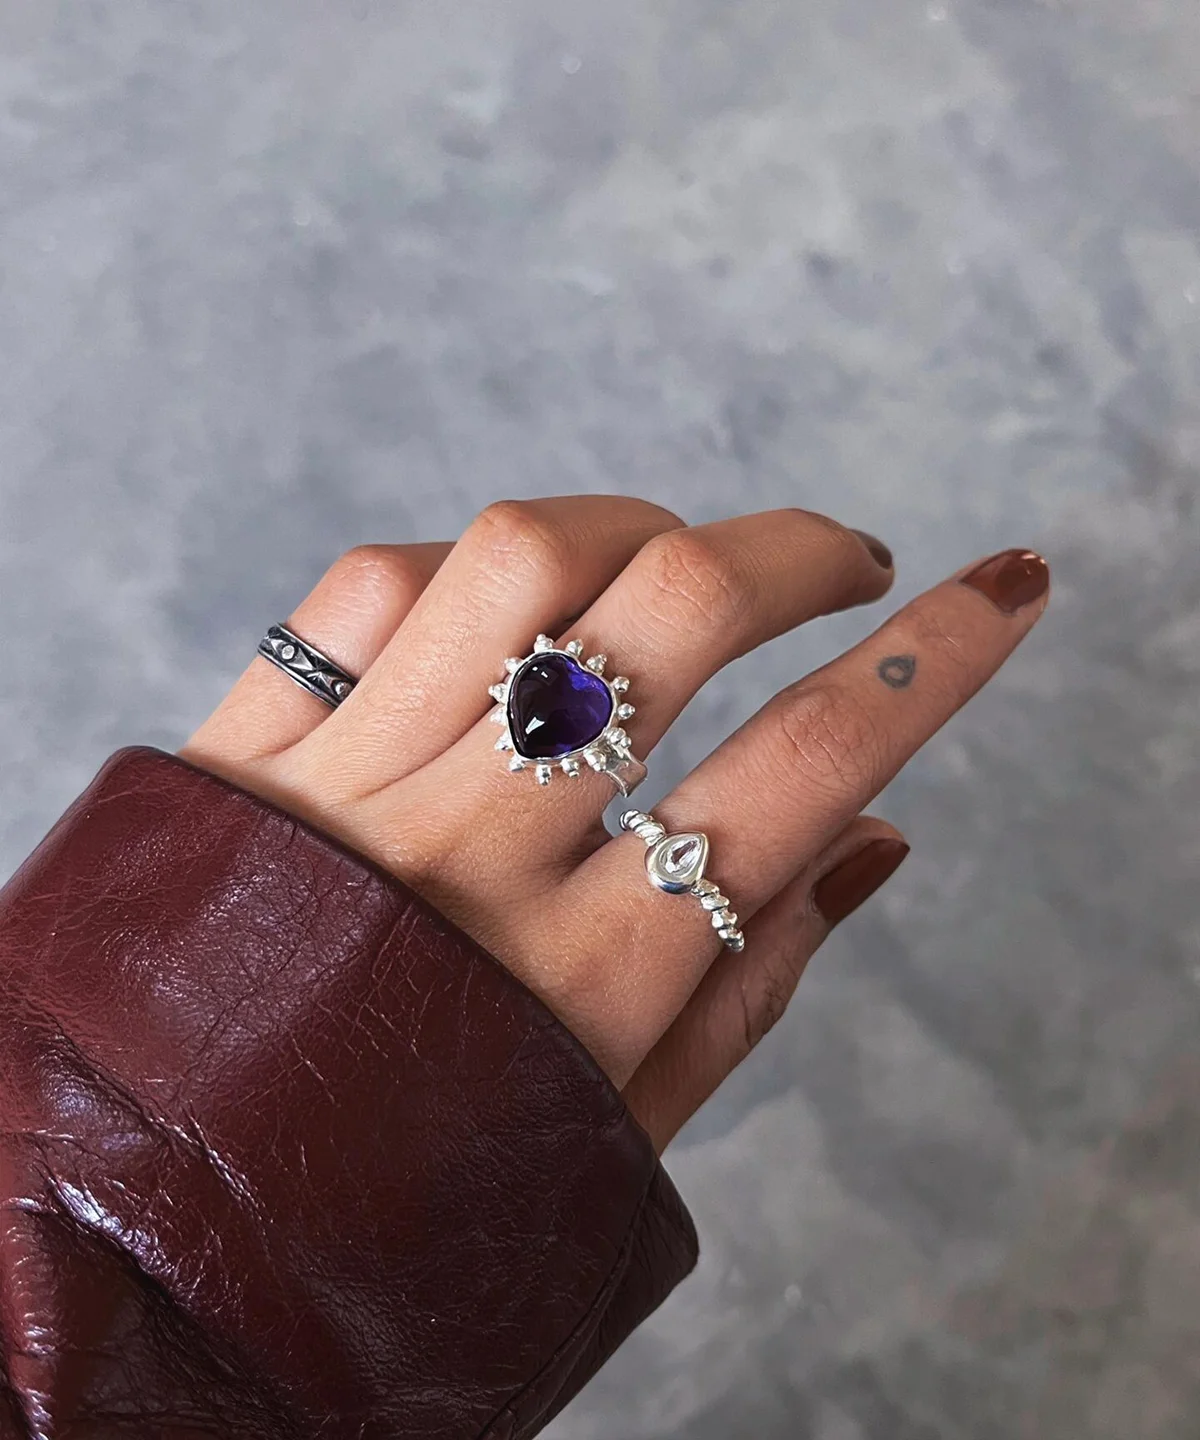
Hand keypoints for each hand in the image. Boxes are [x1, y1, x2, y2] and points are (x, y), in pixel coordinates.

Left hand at [182, 497, 1048, 1150]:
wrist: (175, 1221)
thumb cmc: (416, 1187)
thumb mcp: (616, 1126)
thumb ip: (751, 981)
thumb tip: (875, 836)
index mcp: (588, 975)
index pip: (805, 768)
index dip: (935, 662)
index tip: (1004, 593)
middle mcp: (471, 856)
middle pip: (674, 613)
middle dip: (796, 553)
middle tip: (840, 563)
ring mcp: (347, 785)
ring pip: (523, 559)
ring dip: (633, 528)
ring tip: (665, 568)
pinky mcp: (248, 750)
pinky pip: (370, 583)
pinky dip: (464, 571)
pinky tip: (498, 615)